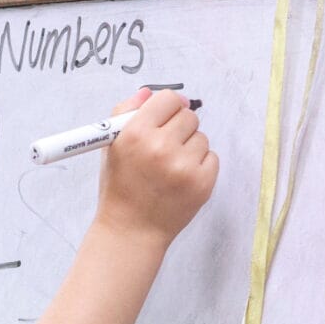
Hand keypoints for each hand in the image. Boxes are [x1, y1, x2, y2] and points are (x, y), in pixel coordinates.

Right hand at [96, 89, 217, 243]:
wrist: (131, 231)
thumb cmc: (121, 187)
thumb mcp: (112, 146)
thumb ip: (126, 112)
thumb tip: (148, 92)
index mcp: (135, 134)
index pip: (168, 98)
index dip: (168, 107)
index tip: (167, 116)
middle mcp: (160, 147)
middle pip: (188, 116)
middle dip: (179, 128)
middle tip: (165, 148)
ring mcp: (183, 166)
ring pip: (201, 137)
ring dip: (190, 148)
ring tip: (171, 168)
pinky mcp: (202, 183)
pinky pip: (212, 157)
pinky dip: (200, 166)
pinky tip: (182, 179)